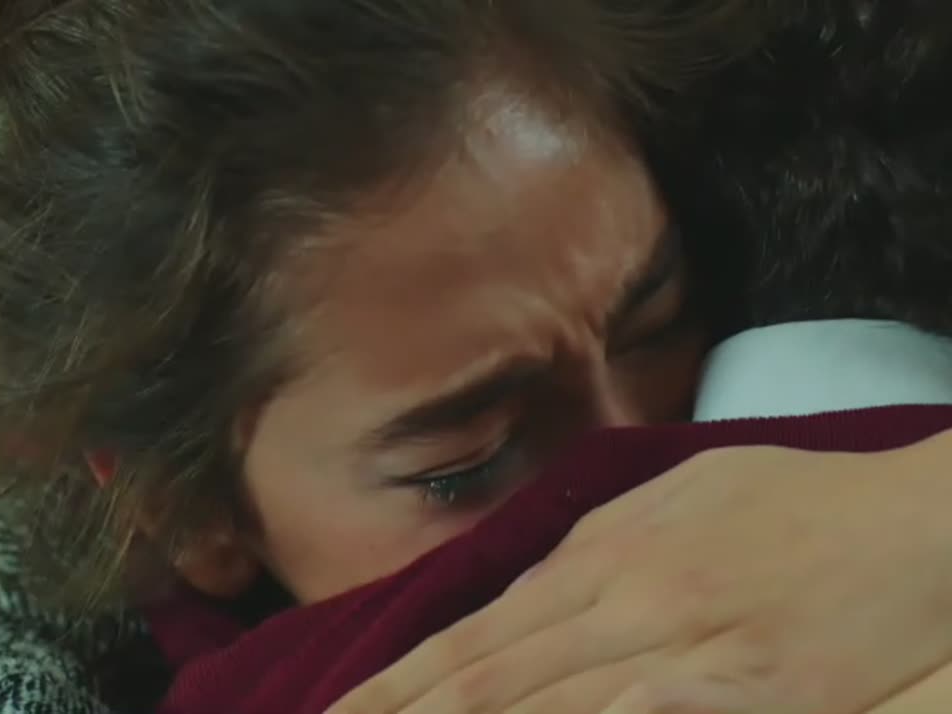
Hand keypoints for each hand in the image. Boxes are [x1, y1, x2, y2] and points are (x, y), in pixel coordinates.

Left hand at [327, 433, 951, 712]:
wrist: (921, 520)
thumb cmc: (801, 503)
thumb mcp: (682, 495)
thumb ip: (601, 539)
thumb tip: (536, 579)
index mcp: (604, 550)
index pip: (478, 632)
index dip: (401, 681)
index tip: (339, 712)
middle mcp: (626, 593)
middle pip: (490, 674)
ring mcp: (683, 639)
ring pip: (542, 701)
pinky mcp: (749, 684)